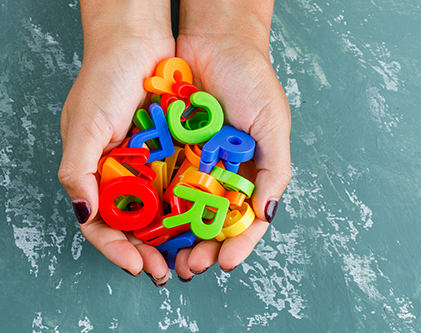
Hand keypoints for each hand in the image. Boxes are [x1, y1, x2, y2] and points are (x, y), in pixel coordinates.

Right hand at [58, 0, 174, 284]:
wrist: (138, 41)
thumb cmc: (104, 79)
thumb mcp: (84, 125)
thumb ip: (77, 171)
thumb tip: (83, 215)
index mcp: (93, 174)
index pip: (101, 224)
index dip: (116, 249)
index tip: (136, 266)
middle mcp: (120, 174)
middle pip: (133, 226)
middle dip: (148, 252)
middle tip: (167, 271)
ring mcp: (148, 165)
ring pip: (160, 212)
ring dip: (171, 238)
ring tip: (187, 257)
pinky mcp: (172, 152)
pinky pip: (181, 186)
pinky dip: (189, 206)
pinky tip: (201, 222)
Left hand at [173, 0, 291, 279]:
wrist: (215, 42)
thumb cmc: (251, 80)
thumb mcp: (273, 124)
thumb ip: (274, 169)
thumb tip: (267, 213)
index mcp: (250, 172)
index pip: (245, 219)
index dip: (237, 244)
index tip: (224, 263)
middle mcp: (221, 173)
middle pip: (211, 222)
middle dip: (202, 248)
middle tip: (189, 267)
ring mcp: (194, 163)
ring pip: (184, 210)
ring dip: (176, 236)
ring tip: (168, 256)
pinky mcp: (169, 150)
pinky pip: (162, 181)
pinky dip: (157, 204)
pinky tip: (150, 222)